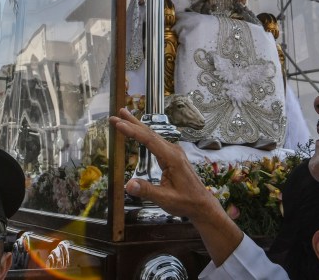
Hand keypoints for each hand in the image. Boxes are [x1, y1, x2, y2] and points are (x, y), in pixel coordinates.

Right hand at [109, 108, 243, 265]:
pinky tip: (138, 131)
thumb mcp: (165, 199)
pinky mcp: (172, 155)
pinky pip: (155, 140)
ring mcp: (173, 151)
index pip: (148, 140)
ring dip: (137, 126)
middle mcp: (172, 150)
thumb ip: (147, 191)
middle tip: (116, 114)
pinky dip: (143, 134)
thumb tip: (128, 184)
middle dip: (132, 123)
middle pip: (149, 132)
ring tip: (124, 116)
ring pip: (152, 135)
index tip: (119, 123)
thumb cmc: (185, 202)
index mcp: (171, 157)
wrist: (201, 204)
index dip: (132, 131)